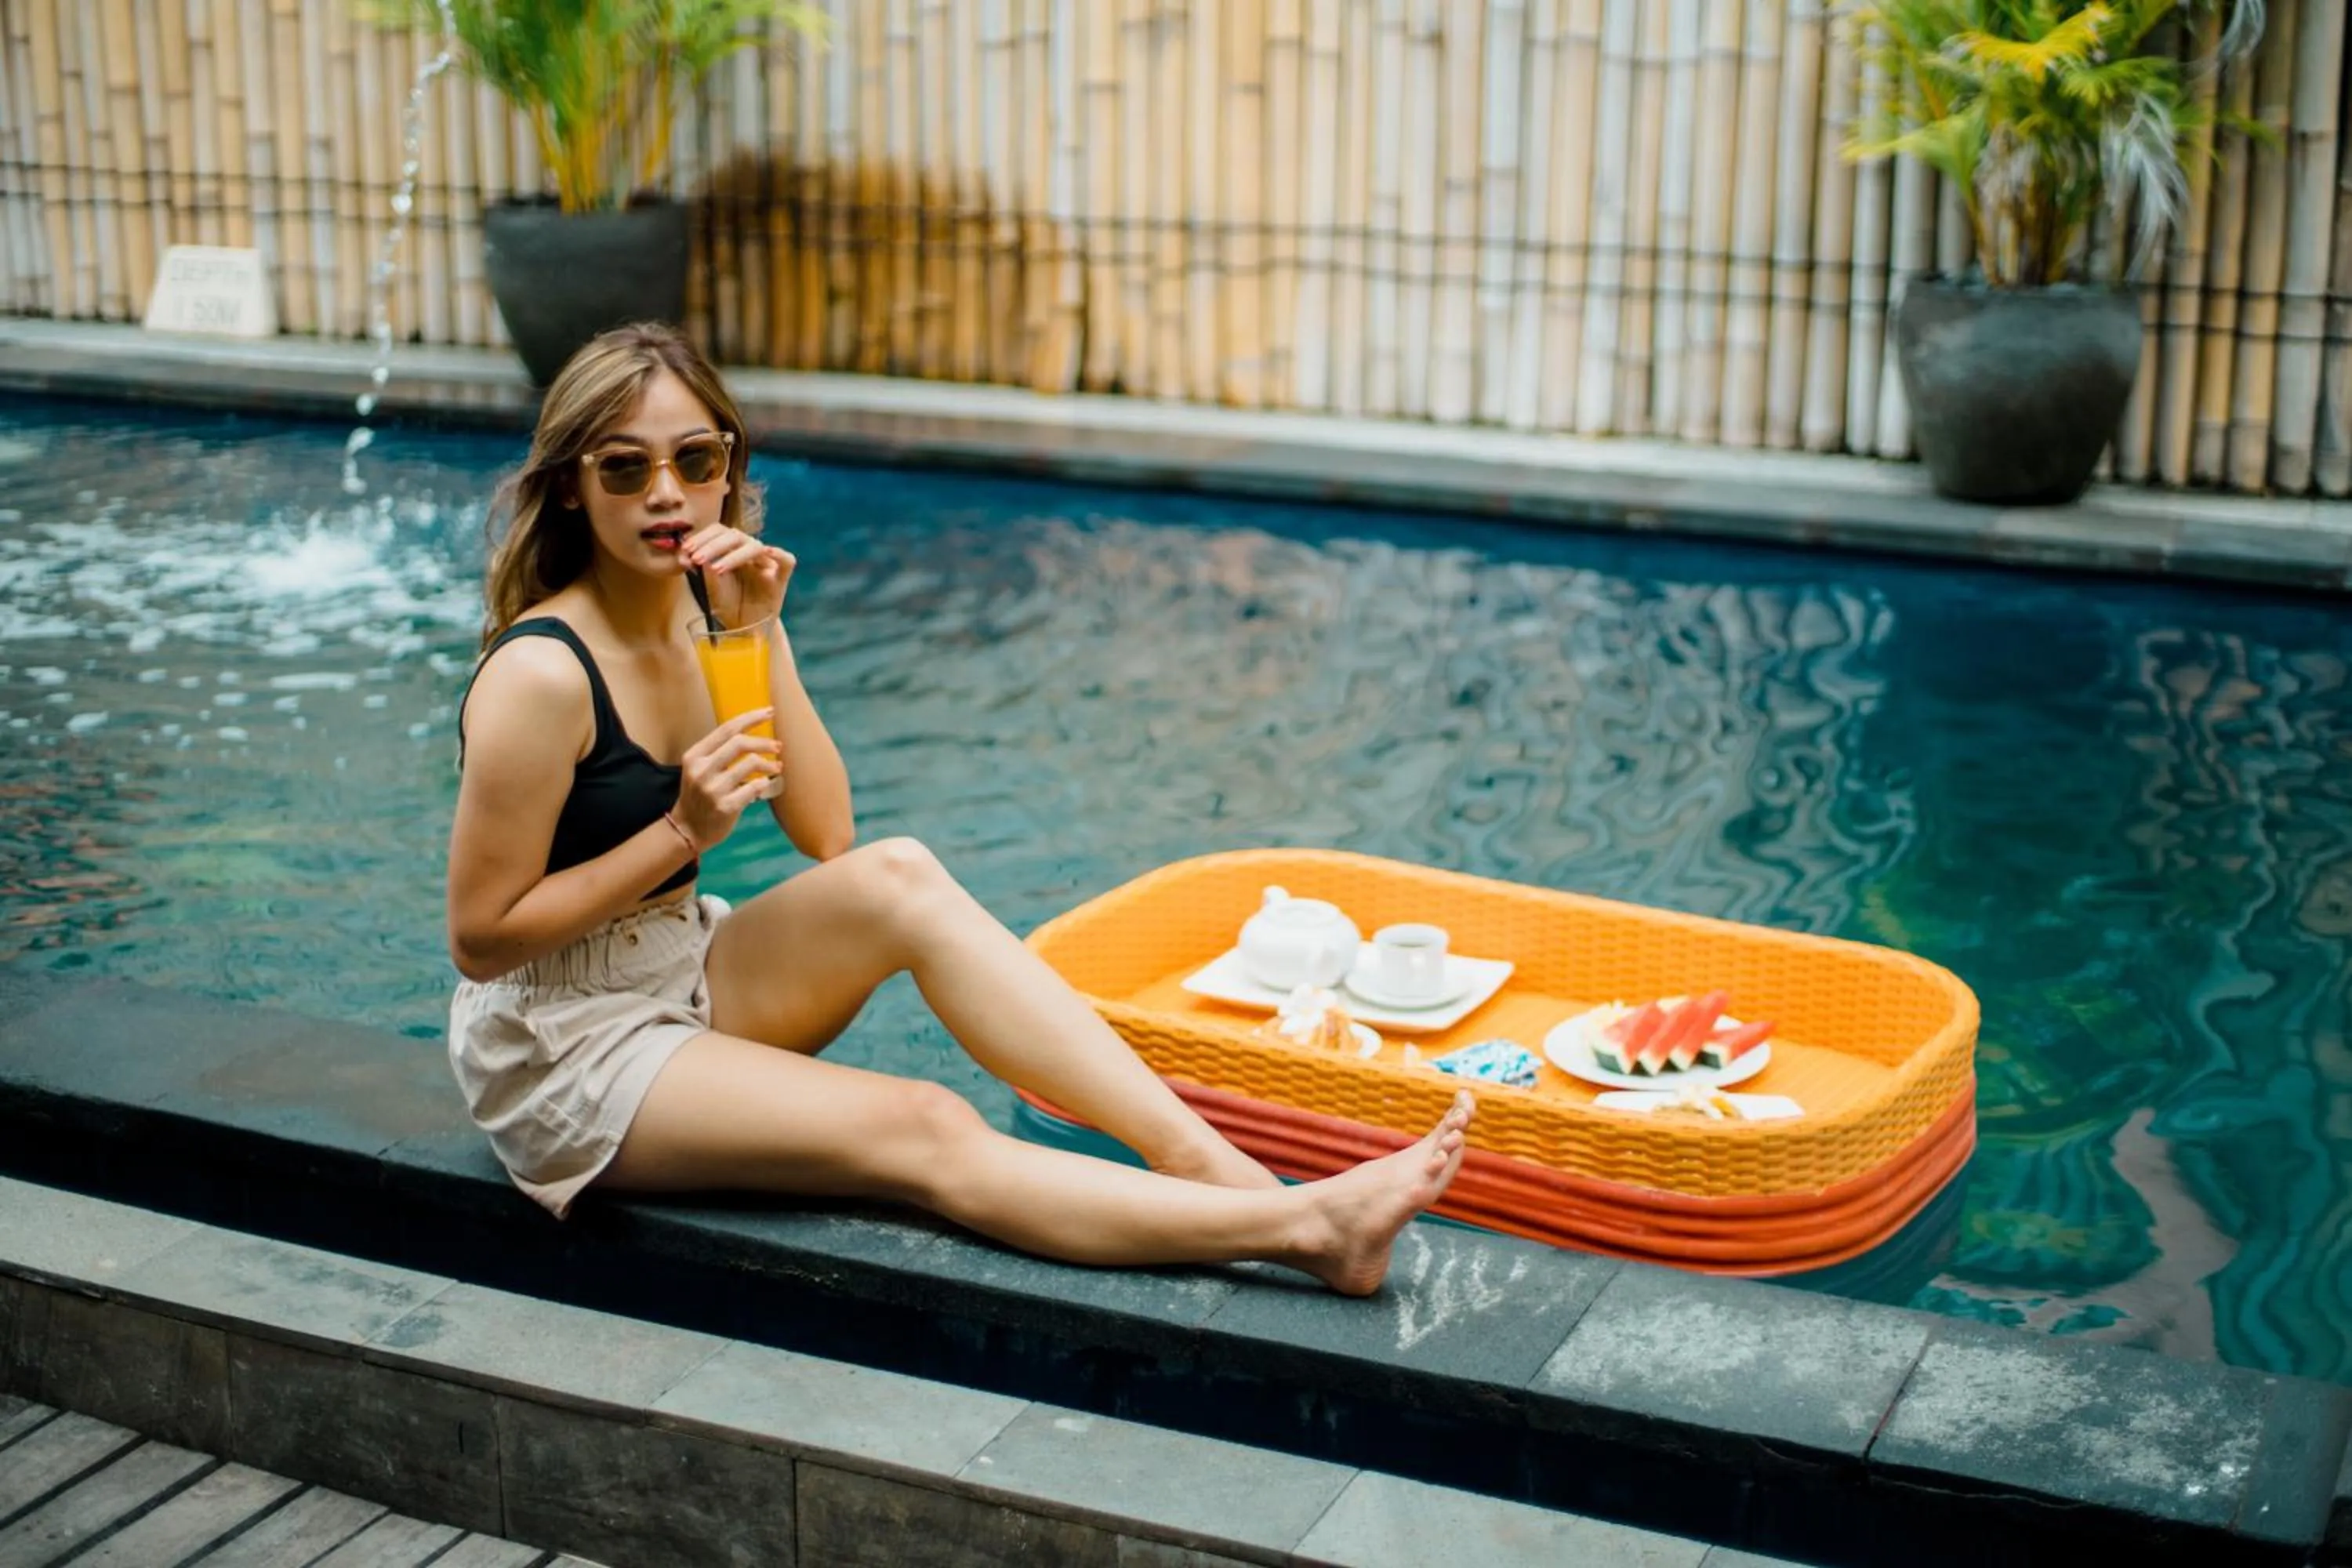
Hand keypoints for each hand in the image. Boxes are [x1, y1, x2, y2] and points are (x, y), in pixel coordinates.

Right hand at [672, 708, 781, 849]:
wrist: (688, 830)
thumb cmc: (700, 795)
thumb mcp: (699, 769)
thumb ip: (719, 752)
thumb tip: (754, 735)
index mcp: (694, 756)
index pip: (727, 729)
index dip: (751, 718)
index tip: (770, 712)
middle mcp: (701, 770)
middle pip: (740, 743)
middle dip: (764, 742)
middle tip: (778, 746)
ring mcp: (712, 789)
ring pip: (750, 763)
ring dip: (768, 763)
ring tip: (776, 766)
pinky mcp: (725, 807)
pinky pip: (754, 787)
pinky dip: (764, 783)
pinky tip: (765, 785)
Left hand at [683, 525, 793, 626]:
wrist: (745, 630)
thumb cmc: (729, 605)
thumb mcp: (709, 587)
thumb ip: (699, 570)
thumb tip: (684, 554)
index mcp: (732, 549)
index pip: (719, 531)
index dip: (703, 537)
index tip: (686, 549)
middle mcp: (750, 552)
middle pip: (735, 536)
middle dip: (712, 545)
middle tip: (696, 558)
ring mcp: (766, 564)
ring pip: (755, 547)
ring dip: (733, 555)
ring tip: (716, 569)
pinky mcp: (780, 579)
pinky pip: (787, 561)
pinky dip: (779, 554)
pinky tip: (768, 551)